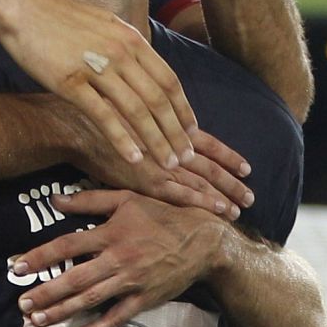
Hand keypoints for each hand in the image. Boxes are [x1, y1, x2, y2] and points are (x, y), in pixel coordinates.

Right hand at [0, 0, 196, 169]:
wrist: (21, 7)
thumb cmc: (61, 19)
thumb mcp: (106, 26)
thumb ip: (128, 48)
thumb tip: (146, 66)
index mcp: (132, 40)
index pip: (169, 80)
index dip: (184, 109)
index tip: (192, 131)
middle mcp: (121, 53)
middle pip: (159, 99)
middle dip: (176, 132)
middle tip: (186, 157)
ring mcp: (97, 67)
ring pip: (137, 111)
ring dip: (156, 140)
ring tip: (168, 164)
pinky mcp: (71, 82)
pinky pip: (104, 116)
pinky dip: (122, 139)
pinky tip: (134, 158)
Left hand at [14, 190, 224, 326]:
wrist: (203, 240)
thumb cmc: (163, 215)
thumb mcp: (128, 198)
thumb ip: (91, 199)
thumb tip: (55, 200)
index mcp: (111, 232)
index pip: (67, 245)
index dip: (40, 257)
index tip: (18, 266)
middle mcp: (118, 258)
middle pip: (74, 278)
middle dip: (45, 292)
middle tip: (21, 303)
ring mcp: (132, 281)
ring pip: (90, 300)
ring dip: (62, 311)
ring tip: (37, 320)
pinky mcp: (145, 299)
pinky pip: (117, 318)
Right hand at [54, 101, 252, 220]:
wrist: (75, 126)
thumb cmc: (98, 118)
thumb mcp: (131, 115)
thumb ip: (150, 125)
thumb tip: (162, 132)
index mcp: (168, 129)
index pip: (207, 143)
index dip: (228, 156)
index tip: (247, 167)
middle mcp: (170, 145)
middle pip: (210, 165)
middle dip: (232, 181)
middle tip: (251, 195)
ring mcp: (161, 164)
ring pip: (202, 182)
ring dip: (224, 194)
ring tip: (241, 208)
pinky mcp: (148, 181)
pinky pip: (183, 195)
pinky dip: (203, 202)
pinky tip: (220, 210)